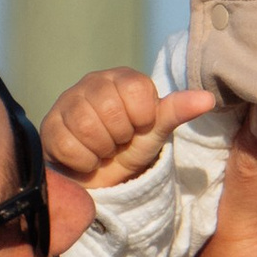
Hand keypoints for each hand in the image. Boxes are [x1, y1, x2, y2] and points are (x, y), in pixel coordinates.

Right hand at [42, 68, 216, 187]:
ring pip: (88, 126)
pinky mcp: (48, 125)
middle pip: (111, 110)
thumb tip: (208, 99)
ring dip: (101, 150)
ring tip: (101, 150)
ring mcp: (67, 101)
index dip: (140, 119)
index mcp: (123, 78)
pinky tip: (84, 157)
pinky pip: (68, 144)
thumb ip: (177, 111)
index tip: (137, 128)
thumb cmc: (130, 150)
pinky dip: (82, 160)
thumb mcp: (156, 132)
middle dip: (119, 138)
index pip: (137, 92)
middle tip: (117, 142)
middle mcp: (93, 82)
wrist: (98, 178)